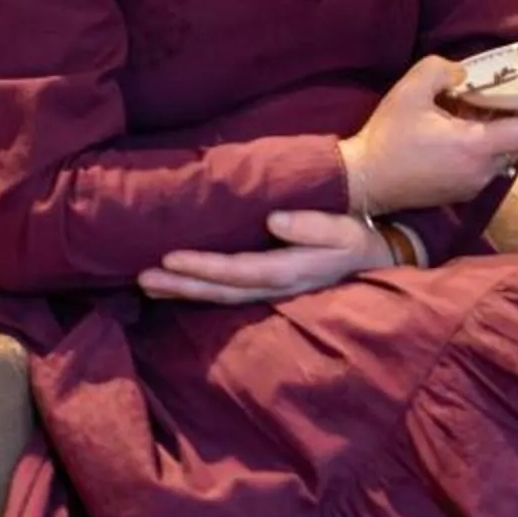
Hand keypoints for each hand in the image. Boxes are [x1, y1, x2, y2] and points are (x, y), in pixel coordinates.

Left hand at [138, 209, 387, 305]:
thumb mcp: (341, 230)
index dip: (202, 267)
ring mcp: (270, 292)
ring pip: (218, 297)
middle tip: (142, 278)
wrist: (375, 259)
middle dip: (180, 285)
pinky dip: (199, 292)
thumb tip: (274, 220)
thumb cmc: (355, 239)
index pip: (237, 271)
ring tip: (147, 284)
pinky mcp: (268, 289)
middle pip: (219, 291)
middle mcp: (273, 287)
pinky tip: (178, 288)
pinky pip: (226, 294)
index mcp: (288, 271)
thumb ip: (310, 225)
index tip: (170, 257)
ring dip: (182, 291)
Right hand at [339, 56, 517, 213]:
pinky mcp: (460, 194)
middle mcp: (482, 171)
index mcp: (476, 147)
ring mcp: (473, 186)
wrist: (361, 181)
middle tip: (494, 96)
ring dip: (495, 134)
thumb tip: (464, 74)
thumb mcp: (411, 89)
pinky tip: (456, 133)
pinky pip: (485, 168)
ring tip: (471, 112)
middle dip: (512, 118)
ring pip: (501, 155)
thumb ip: (442, 69)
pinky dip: (481, 149)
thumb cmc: (387, 136)